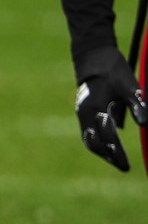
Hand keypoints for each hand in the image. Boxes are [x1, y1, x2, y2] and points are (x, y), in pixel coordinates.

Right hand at [73, 46, 147, 171]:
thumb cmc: (112, 68)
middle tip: (123, 167)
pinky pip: (88, 133)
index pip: (107, 136)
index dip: (117, 152)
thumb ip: (137, 103)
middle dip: (109, 156)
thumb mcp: (128, 85)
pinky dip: (98, 143)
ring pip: (90, 140)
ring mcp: (82, 114)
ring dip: (102, 152)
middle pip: (94, 143)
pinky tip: (108, 147)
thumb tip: (146, 124)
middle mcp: (84, 114)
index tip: (127, 165)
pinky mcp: (83, 112)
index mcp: (94, 108)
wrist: (92, 56)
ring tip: (115, 161)